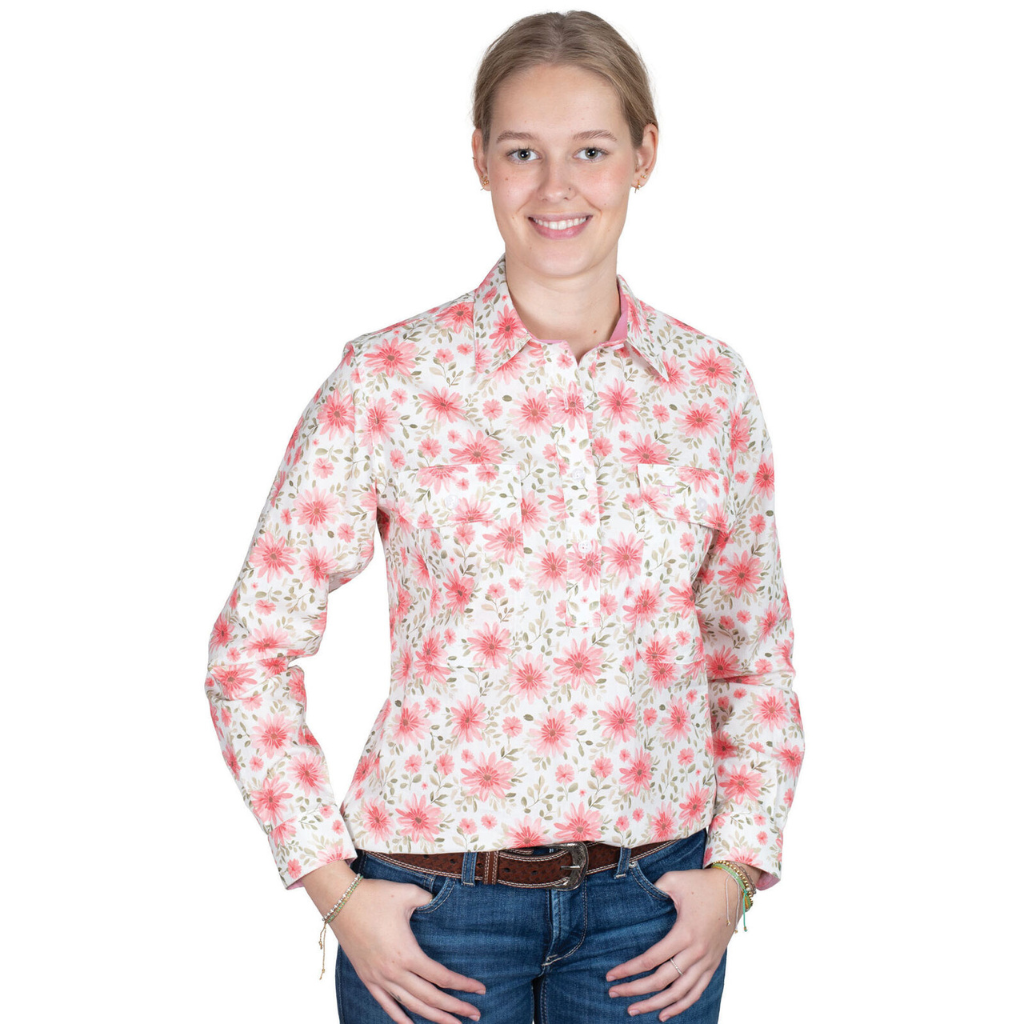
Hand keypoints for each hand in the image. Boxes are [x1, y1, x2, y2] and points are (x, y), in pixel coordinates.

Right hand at [333, 875, 485, 1023]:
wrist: (340, 900)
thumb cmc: (375, 895)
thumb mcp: (408, 894)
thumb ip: (429, 900)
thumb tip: (440, 901)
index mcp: (407, 954)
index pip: (441, 977)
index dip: (463, 985)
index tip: (480, 990)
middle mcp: (393, 972)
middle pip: (430, 998)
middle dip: (455, 1008)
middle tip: (475, 1014)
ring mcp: (378, 978)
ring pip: (411, 1006)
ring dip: (434, 1017)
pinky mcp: (367, 978)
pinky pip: (386, 1004)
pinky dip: (400, 1018)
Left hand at [605, 867, 738, 1020]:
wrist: (734, 888)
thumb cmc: (701, 883)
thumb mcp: (674, 880)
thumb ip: (653, 889)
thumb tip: (633, 894)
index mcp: (685, 933)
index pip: (651, 960)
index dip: (628, 970)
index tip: (610, 975)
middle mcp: (696, 953)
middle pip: (661, 981)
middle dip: (635, 990)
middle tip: (614, 993)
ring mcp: (707, 962)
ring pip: (679, 994)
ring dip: (655, 1005)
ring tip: (633, 1010)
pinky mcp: (713, 965)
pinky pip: (696, 993)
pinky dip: (680, 1007)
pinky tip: (663, 1014)